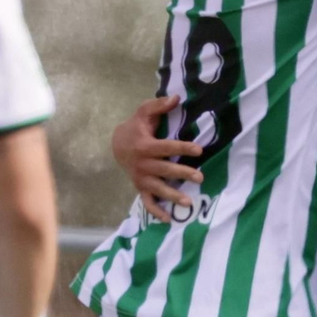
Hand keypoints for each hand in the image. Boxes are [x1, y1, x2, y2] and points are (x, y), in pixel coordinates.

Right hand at [111, 95, 202, 223]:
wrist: (117, 145)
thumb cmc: (136, 127)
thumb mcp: (144, 113)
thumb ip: (159, 106)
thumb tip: (177, 97)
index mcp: (145, 145)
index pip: (167, 147)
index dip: (182, 148)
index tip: (199, 150)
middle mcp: (143, 164)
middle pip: (165, 170)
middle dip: (182, 174)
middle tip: (200, 177)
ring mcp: (141, 178)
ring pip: (158, 188)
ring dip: (172, 196)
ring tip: (188, 203)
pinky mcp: (140, 187)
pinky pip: (147, 202)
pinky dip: (156, 211)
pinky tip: (169, 219)